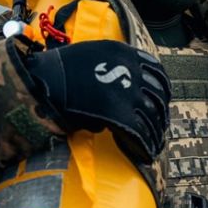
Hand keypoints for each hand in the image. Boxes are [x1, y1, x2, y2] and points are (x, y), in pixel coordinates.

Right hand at [23, 40, 169, 162]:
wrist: (45, 80)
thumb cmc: (60, 69)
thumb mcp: (90, 56)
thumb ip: (108, 67)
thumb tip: (115, 86)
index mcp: (125, 53)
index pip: (156, 71)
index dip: (162, 88)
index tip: (162, 98)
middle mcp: (132, 71)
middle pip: (158, 95)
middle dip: (160, 112)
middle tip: (159, 123)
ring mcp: (128, 93)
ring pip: (153, 116)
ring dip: (156, 131)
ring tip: (155, 142)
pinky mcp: (121, 115)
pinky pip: (141, 133)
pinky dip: (146, 146)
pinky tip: (146, 153)